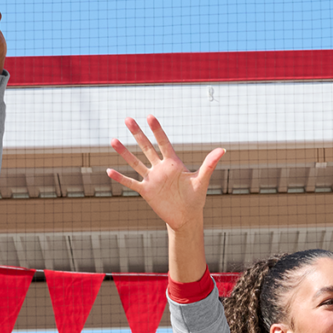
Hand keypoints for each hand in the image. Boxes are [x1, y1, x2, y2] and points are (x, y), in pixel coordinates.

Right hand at [107, 117, 224, 232]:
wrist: (187, 217)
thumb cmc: (196, 198)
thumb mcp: (202, 180)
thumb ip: (209, 164)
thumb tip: (223, 150)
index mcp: (173, 163)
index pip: (163, 142)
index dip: (157, 130)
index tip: (150, 116)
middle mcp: (160, 168)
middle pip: (146, 147)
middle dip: (137, 134)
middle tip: (128, 119)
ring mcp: (152, 179)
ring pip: (136, 163)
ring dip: (125, 152)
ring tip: (113, 140)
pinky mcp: (146, 191)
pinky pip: (131, 183)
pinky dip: (120, 178)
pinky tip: (109, 171)